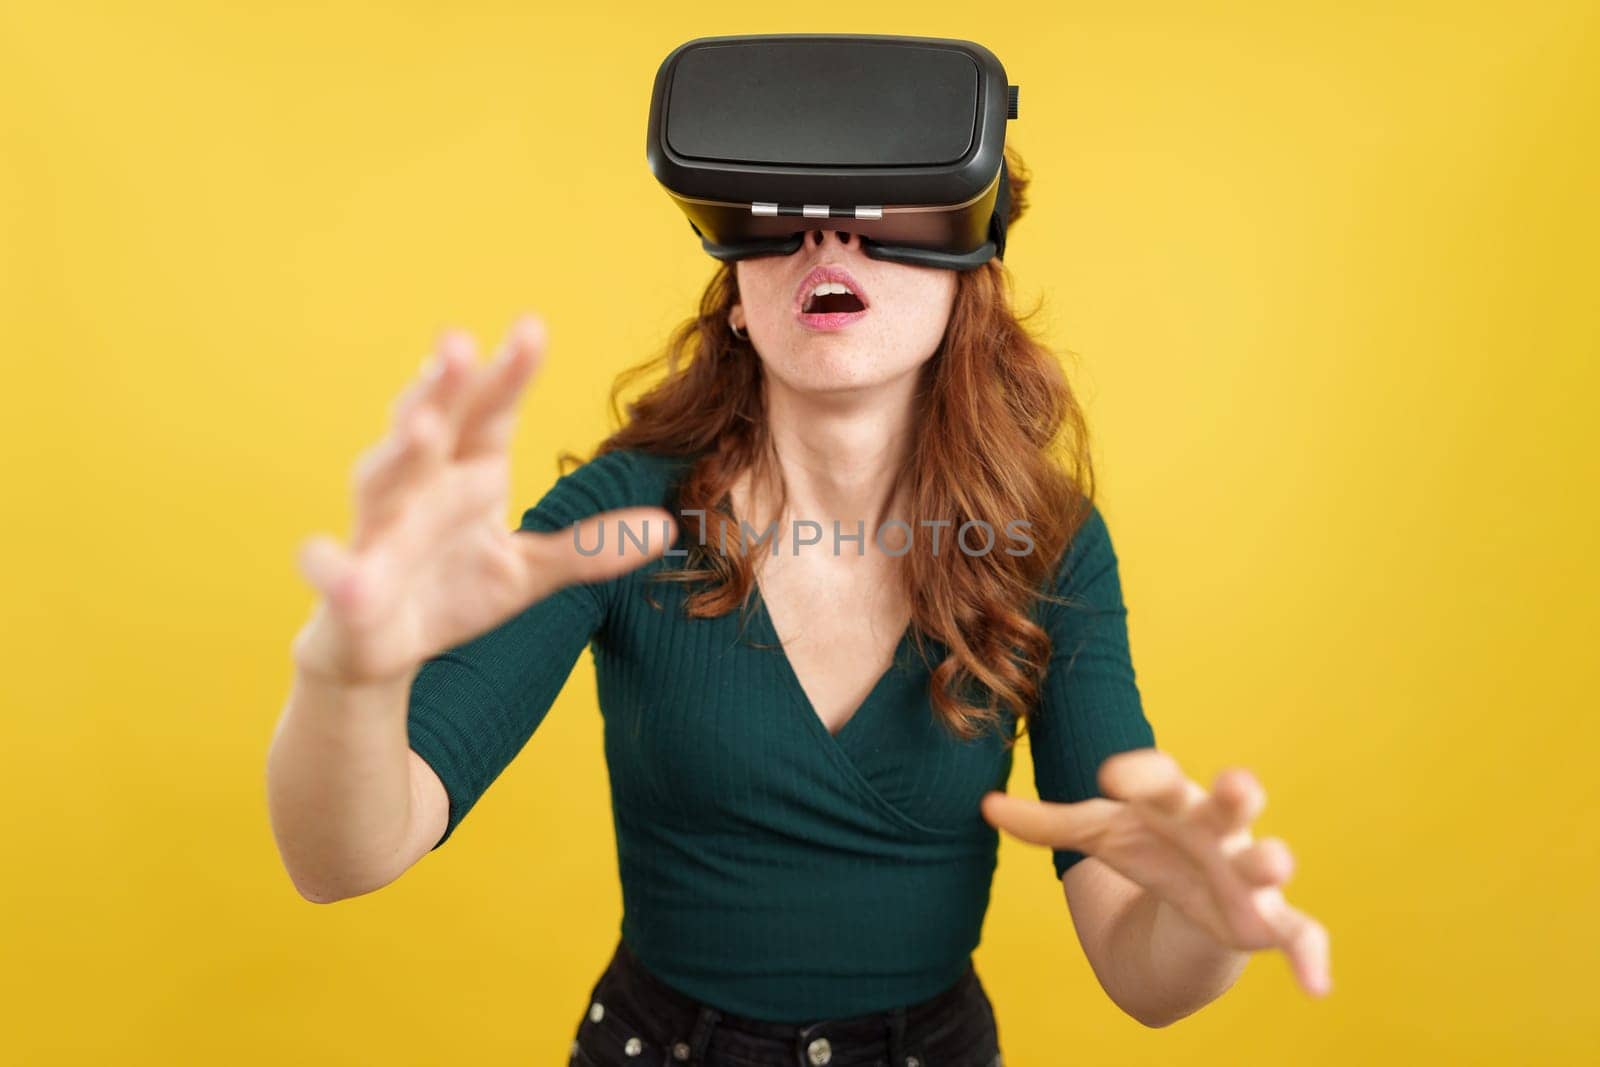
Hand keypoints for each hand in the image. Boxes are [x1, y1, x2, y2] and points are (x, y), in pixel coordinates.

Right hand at [291, 314, 676, 685]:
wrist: (379, 649)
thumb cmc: (452, 591)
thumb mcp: (530, 572)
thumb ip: (590, 547)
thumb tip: (667, 527)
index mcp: (467, 473)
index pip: (489, 413)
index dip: (508, 374)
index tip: (532, 328)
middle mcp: (419, 489)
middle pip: (430, 428)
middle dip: (441, 388)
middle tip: (458, 342)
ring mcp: (378, 534)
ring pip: (381, 483)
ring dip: (398, 453)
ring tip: (421, 427)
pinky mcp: (348, 589)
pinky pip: (337, 574)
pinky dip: (332, 567)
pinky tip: (332, 565)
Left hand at [980, 748, 1331, 996]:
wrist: (1186, 897)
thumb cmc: (1145, 846)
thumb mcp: (1097, 833)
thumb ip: (1045, 823)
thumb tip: (984, 806)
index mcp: (1172, 801)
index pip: (1157, 777)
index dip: (1136, 773)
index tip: (1107, 773)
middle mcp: (1215, 829)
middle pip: (1229, 804)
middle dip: (1236, 794)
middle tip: (1237, 782)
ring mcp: (1244, 873)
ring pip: (1265, 862)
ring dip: (1271, 862)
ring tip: (1275, 862)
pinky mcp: (1267, 919)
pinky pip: (1300, 933)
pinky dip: (1312, 957)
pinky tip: (1317, 988)